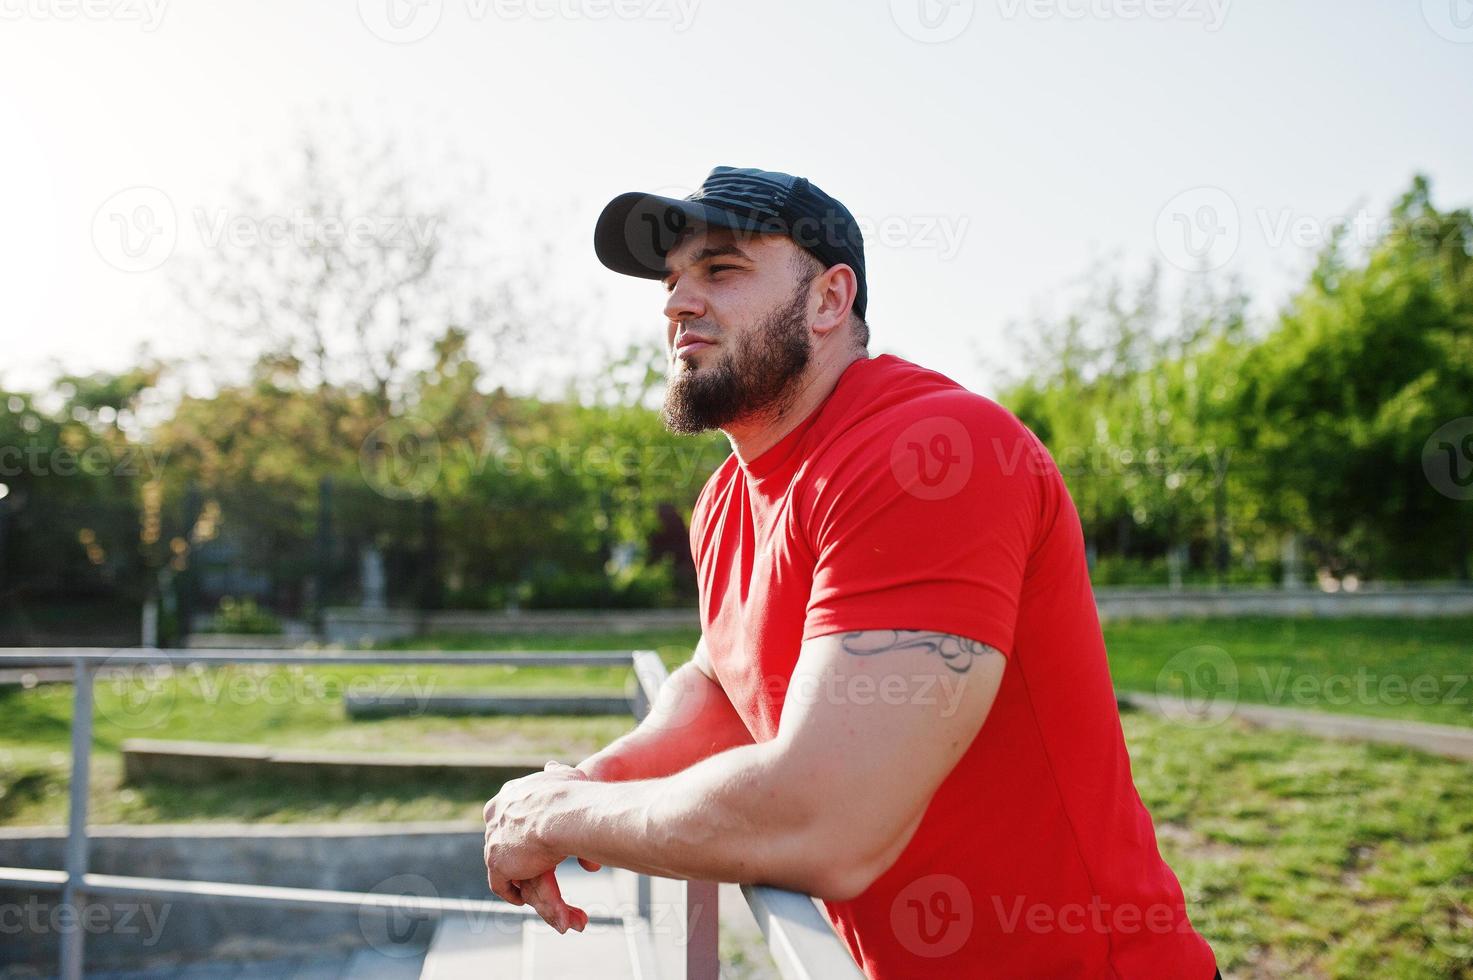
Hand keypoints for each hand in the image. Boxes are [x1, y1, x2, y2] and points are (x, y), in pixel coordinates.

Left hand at [483, 761, 597, 932]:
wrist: (564, 814)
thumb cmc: (572, 795)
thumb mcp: (565, 776)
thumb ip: (556, 773)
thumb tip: (552, 767)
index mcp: (509, 794)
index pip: (508, 814)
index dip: (521, 829)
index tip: (531, 840)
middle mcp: (495, 814)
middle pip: (503, 839)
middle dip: (516, 853)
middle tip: (531, 866)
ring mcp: (493, 838)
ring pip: (504, 863)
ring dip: (518, 875)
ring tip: (529, 887)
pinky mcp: (496, 862)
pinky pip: (500, 884)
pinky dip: (511, 892)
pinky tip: (521, 899)